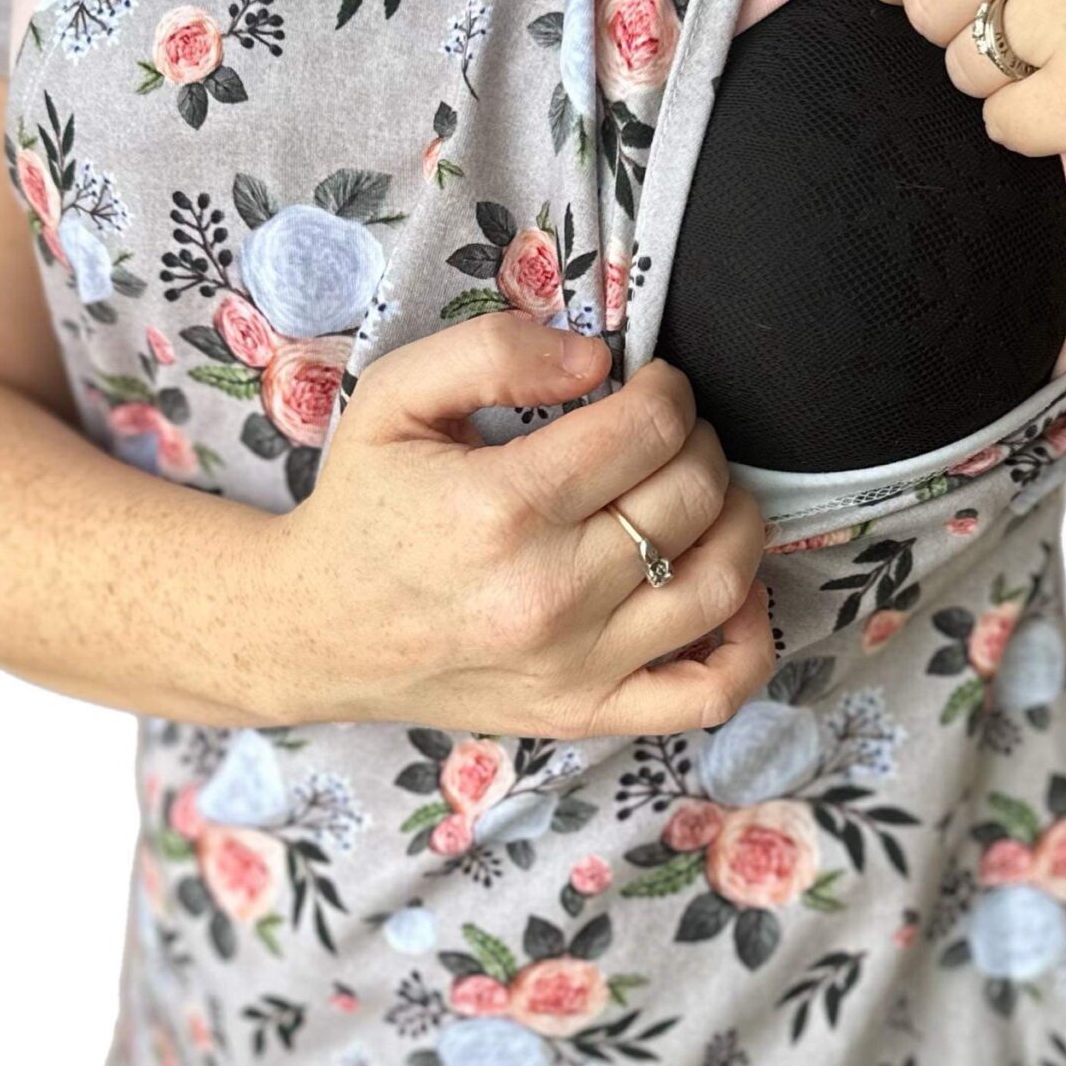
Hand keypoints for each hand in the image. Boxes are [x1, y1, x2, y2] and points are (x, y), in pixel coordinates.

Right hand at [253, 312, 774, 736]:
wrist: (315, 630)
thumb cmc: (364, 508)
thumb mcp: (396, 398)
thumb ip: (494, 352)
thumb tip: (598, 361)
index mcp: (502, 507)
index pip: (650, 429)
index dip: (668, 390)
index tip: (649, 385)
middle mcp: (549, 593)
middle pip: (692, 495)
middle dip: (698, 443)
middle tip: (666, 435)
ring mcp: (577, 664)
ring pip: (722, 581)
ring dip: (736, 519)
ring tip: (700, 494)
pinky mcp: (588, 712)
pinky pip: (710, 692)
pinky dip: (750, 642)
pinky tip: (736, 591)